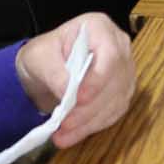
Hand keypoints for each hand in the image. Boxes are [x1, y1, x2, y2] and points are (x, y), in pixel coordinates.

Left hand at [13, 12, 137, 147]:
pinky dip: (93, 126)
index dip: (98, 79)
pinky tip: (73, 134)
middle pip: (115, 82)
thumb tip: (67, 93)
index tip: (78, 99)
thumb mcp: (39, 56)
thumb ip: (54, 72)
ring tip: (64, 135)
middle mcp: (119, 47)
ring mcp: (124, 71)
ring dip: (90, 122)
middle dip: (90, 108)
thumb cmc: (44, 55)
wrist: (46, 69)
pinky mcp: (121, 92)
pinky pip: (114, 113)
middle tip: (66, 124)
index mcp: (100, 28)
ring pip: (116, 101)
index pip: (110, 55)